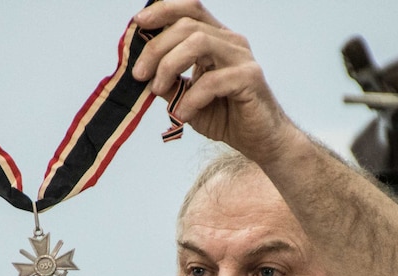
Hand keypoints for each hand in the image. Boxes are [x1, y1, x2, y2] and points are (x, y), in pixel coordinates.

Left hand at [132, 0, 292, 164]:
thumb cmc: (225, 116)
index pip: (190, 9)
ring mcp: (242, 57)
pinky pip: (212, 80)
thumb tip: (143, 72)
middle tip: (139, 74)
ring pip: (199, 43)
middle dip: (156, 48)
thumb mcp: (186, 99)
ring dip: (169, 65)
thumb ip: (168, 83)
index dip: (164, 10)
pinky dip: (191, 98)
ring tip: (157, 90)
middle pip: (187, 25)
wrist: (259, 140)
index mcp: (216, 39)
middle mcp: (230, 41)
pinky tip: (182, 114)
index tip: (138, 23)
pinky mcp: (250, 78)